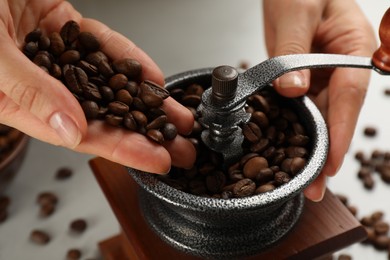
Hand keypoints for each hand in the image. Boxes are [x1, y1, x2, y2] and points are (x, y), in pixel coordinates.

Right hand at [0, 0, 195, 172]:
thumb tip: (70, 128)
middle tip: (184, 149)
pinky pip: (104, 47)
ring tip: (181, 119)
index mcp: (19, 103)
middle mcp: (42, 85)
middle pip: (105, 116)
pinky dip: (130, 60)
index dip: (122, 150)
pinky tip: (153, 77)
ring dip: (148, 102)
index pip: (80, 135)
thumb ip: (27, 91)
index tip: (158, 160)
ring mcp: (57, 55)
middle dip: (147, 133)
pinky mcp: (66, 28)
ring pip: (111, 85)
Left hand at [263, 0, 376, 200]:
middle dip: (325, 152)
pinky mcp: (304, 79)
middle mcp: (342, 66)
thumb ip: (293, 52)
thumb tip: (293, 91)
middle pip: (337, 115)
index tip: (329, 162)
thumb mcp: (296, 13)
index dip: (339, 131)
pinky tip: (288, 150)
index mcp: (353, 48)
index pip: (349, 95)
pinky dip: (296, 129)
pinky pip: (303, 107)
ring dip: (311, 147)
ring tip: (301, 179)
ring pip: (321, 117)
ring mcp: (323, 74)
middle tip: (313, 186)